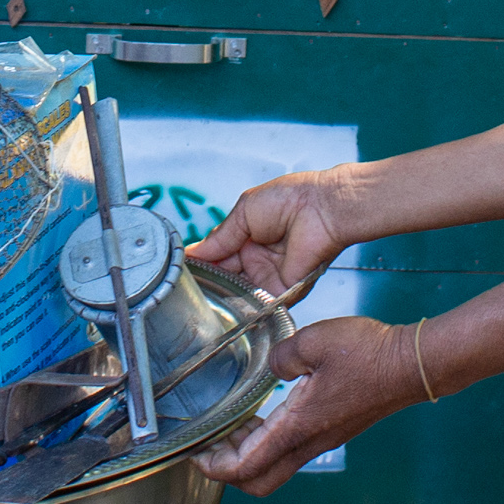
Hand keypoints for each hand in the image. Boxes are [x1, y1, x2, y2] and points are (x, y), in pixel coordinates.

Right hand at [186, 169, 361, 305]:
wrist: (322, 208)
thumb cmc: (291, 199)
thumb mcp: (243, 212)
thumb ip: (220, 237)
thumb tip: (194, 252)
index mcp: (248, 237)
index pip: (219, 256)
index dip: (202, 264)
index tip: (181, 272)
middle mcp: (258, 258)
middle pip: (226, 277)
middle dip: (209, 282)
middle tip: (186, 288)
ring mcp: (270, 276)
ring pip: (239, 293)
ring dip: (223, 295)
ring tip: (200, 298)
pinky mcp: (282, 290)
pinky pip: (259, 303)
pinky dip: (243, 305)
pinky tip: (225, 305)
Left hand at [194, 316, 425, 494]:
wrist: (411, 365)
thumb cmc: (368, 355)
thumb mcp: (313, 341)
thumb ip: (280, 354)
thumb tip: (272, 365)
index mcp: (298, 427)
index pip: (245, 467)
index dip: (213, 466)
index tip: (194, 451)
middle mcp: (309, 442)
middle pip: (259, 482)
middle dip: (228, 471)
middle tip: (211, 443)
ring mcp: (322, 440)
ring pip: (275, 468)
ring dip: (248, 454)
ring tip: (232, 424)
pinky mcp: (332, 431)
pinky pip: (291, 450)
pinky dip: (268, 441)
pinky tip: (264, 412)